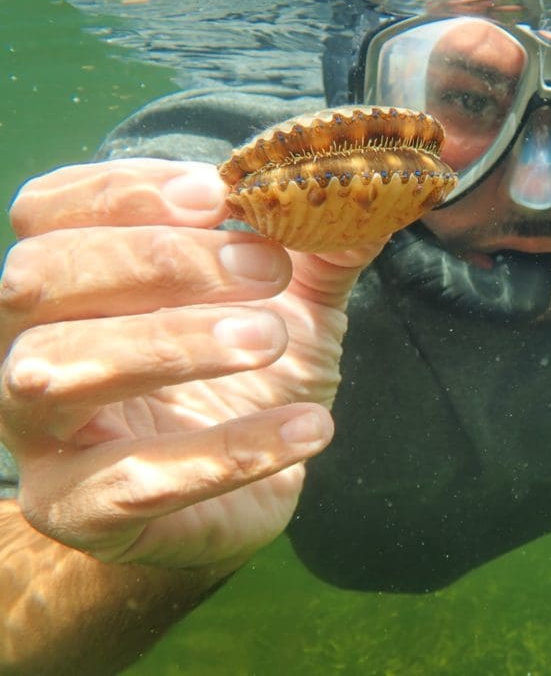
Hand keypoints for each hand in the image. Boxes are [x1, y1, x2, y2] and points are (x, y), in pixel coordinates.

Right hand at [1, 158, 384, 572]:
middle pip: (39, 278)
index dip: (125, 192)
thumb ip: (319, 248)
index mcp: (71, 281)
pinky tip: (309, 429)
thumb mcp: (292, 304)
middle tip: (267, 267)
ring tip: (272, 339)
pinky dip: (227, 452)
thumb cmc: (249, 381)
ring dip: (171, 344)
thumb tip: (371, 186)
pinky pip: (131, 481)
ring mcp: (40, 434)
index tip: (220, 194)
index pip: (49, 210)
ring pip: (56, 370)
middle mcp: (30, 344)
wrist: (239, 493)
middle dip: (158, 261)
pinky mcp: (76, 508)